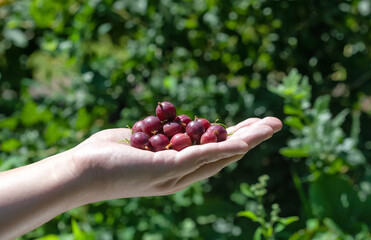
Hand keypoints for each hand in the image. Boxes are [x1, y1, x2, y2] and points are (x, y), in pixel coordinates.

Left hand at [71, 117, 281, 202]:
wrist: (80, 172)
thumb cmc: (104, 156)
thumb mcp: (140, 140)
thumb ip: (159, 135)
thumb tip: (165, 125)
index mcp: (176, 167)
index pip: (213, 150)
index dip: (235, 136)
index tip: (251, 124)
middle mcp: (181, 174)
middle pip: (223, 154)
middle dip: (251, 137)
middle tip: (275, 124)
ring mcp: (175, 174)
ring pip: (219, 155)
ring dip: (247, 139)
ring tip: (270, 127)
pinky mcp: (165, 169)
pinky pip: (200, 158)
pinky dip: (224, 148)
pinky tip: (245, 140)